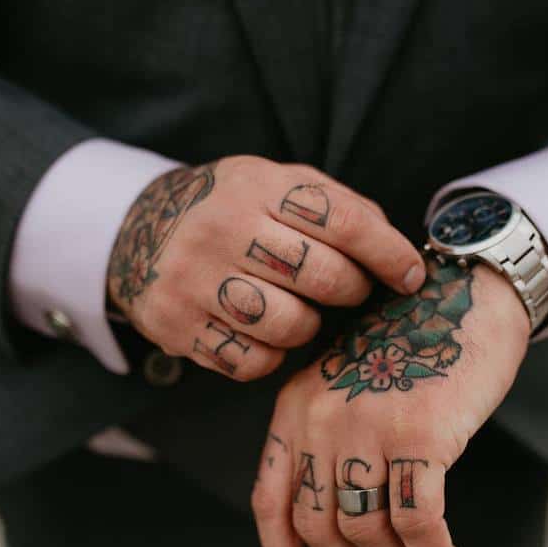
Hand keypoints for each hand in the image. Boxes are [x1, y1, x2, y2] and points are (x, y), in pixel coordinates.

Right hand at [107, 157, 424, 380]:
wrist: (136, 231)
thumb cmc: (230, 210)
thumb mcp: (275, 184)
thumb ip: (335, 206)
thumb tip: (397, 251)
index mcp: (256, 187)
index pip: (341, 220)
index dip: (388, 252)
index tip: (411, 275)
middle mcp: (221, 229)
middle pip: (322, 276)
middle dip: (351, 290)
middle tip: (347, 288)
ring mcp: (193, 279)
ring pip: (289, 325)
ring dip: (308, 325)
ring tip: (297, 308)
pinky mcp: (176, 325)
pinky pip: (251, 361)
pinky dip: (268, 355)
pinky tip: (260, 331)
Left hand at [250, 259, 529, 546]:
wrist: (464, 296)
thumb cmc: (412, 344)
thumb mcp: (345, 386)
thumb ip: (327, 442)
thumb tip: (335, 526)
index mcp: (295, 408)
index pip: (270, 501)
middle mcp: (321, 420)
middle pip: (319, 527)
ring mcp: (367, 427)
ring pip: (368, 530)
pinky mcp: (419, 435)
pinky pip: (419, 523)